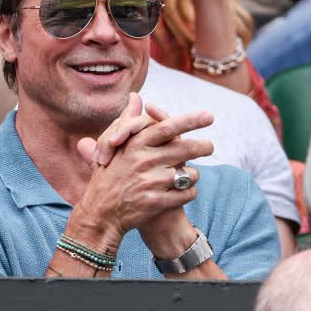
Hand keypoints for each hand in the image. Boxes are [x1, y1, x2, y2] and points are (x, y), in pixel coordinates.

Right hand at [74, 93, 213, 238]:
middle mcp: (143, 161)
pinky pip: (188, 193)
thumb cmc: (108, 176)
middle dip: (204, 146)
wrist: (100, 213)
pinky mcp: (156, 202)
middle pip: (186, 148)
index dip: (191, 120)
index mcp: (135, 145)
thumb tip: (135, 97)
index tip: (209, 116)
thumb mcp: (113, 147)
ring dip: (192, 174)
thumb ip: (128, 121)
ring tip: (185, 176)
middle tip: (210, 146)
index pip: (167, 127)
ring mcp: (150, 183)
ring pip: (190, 173)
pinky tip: (180, 192)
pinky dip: (188, 192)